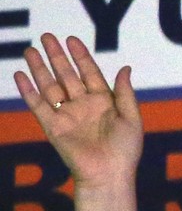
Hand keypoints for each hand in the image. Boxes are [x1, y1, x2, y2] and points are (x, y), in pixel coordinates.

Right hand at [14, 33, 141, 210]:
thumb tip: (125, 67)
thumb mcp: (132, 118)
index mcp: (104, 102)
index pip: (89, 73)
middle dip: (56, 56)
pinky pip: (38, 105)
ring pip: (50, 86)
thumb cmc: (126, 150)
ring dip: (40, 69)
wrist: (109, 174)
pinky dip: (28, 91)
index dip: (80, 56)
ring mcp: (67, 115)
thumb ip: (126, 93)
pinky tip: (20, 75)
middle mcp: (83, 105)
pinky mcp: (53, 127)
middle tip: (46, 36)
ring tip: (30, 50)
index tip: (71, 39)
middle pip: (67, 75)